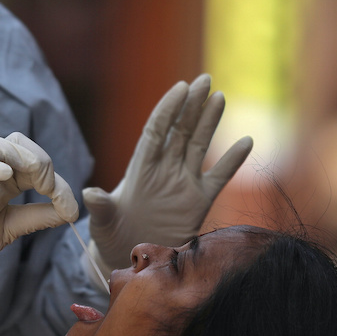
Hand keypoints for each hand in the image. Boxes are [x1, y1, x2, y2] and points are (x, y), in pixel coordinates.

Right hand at [0, 132, 78, 295]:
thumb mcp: (15, 227)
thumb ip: (41, 216)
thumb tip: (73, 211)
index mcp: (5, 180)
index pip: (33, 161)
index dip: (56, 180)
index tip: (67, 208)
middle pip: (14, 141)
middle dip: (38, 158)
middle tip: (48, 186)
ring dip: (12, 152)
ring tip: (30, 171)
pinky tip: (4, 174)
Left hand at [83, 74, 251, 273]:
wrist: (128, 256)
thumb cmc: (110, 235)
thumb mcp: (102, 221)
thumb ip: (101, 207)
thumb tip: (89, 194)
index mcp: (140, 168)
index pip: (156, 130)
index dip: (168, 109)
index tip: (181, 87)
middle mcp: (163, 169)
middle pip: (180, 130)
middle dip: (192, 105)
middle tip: (205, 79)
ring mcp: (183, 182)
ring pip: (198, 145)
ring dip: (209, 122)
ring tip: (219, 97)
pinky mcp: (199, 201)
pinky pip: (219, 176)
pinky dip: (233, 160)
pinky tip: (247, 141)